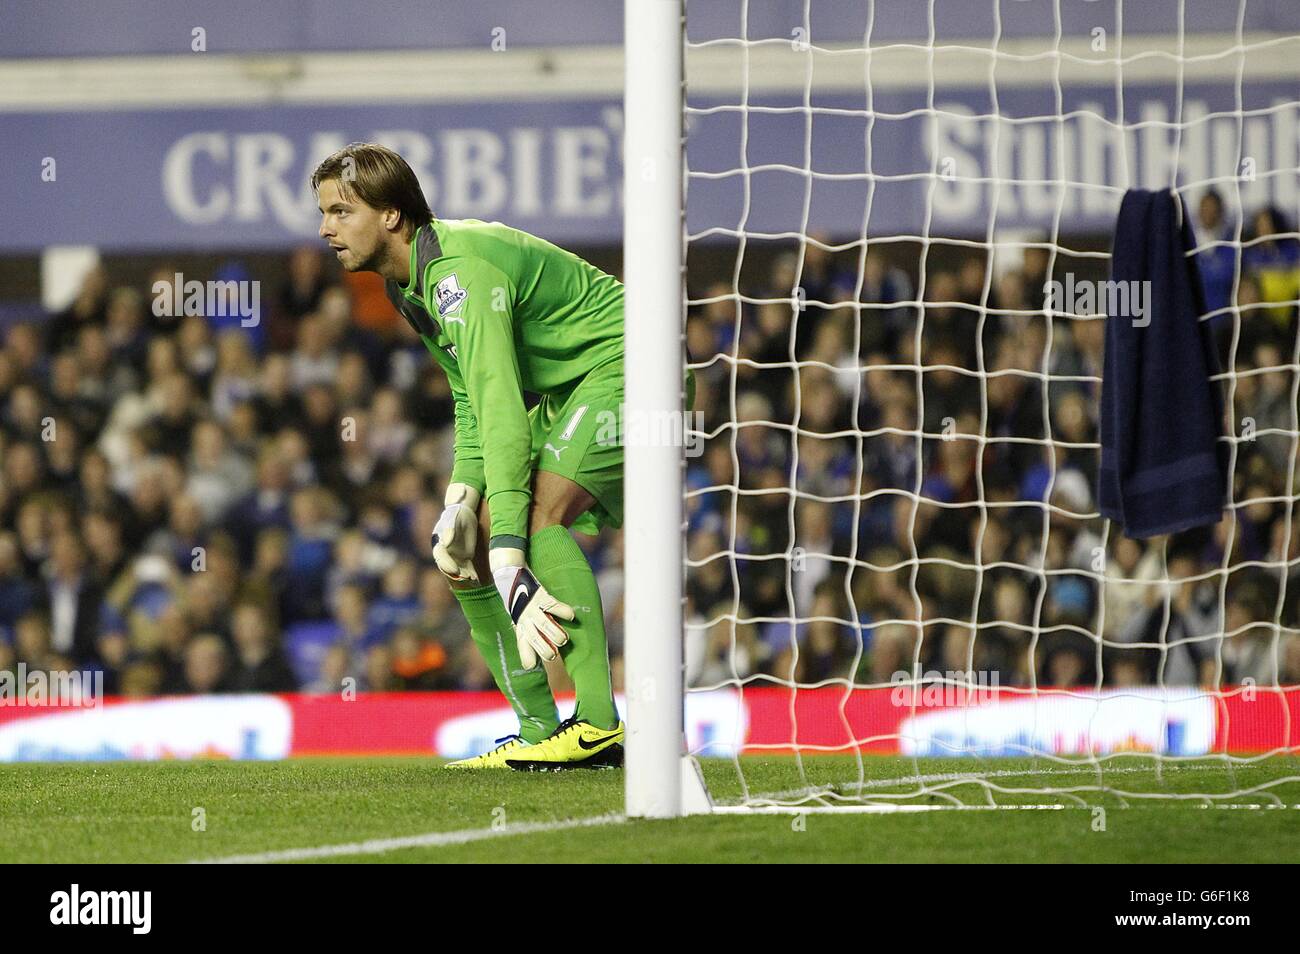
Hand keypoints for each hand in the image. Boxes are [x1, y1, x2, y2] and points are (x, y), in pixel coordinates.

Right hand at [431, 482, 481, 583]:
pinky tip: (476, 579)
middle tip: (466, 578)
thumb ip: (449, 530)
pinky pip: (467, 567)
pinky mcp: (465, 557)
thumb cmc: (455, 515)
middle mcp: (445, 553)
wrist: (463, 513)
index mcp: (439, 544)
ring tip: (473, 579)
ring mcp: (455, 556)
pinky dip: (471, 573)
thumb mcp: (452, 519)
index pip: (441, 558)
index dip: (447, 565)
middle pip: (448, 567)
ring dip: (464, 575)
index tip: (455, 570)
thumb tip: (445, 543)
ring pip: (458, 569)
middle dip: (456, 574)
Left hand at [491, 548, 573, 668]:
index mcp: (520, 626)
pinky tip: (571, 616)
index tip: (531, 667)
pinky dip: (563, 611)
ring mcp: (532, 608)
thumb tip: (548, 646)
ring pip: (544, 624)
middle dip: (544, 650)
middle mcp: (525, 619)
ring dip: (555, 634)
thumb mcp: (519, 617)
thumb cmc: (518, 600)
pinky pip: (553, 605)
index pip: (522, 645)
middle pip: (534, 639)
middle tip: (553, 655)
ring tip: (564, 640)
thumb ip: (530, 631)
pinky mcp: (541, 596)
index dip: (527, 657)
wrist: (509, 575)